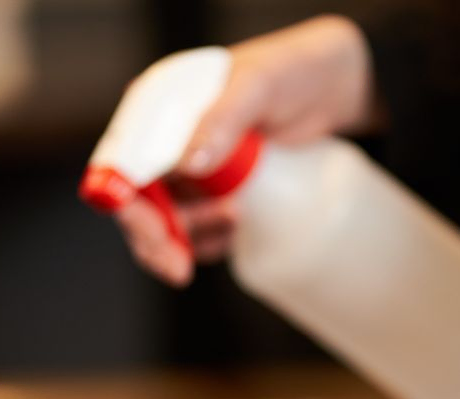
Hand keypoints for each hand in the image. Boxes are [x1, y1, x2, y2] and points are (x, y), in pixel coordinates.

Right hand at [115, 14, 378, 286]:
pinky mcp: (217, 192)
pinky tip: (237, 229)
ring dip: (189, 238)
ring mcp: (191, 169)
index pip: (123, 159)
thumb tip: (188, 165)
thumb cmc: (294, 71)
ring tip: (235, 219)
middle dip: (154, 239)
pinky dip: (210, 241)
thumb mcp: (258, 86)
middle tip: (178, 268)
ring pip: (168, 222)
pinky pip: (199, 229)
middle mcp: (165, 139)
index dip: (124, 199)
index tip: (150, 230)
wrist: (336, 87)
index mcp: (158, 106)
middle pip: (139, 201)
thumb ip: (223, 119)